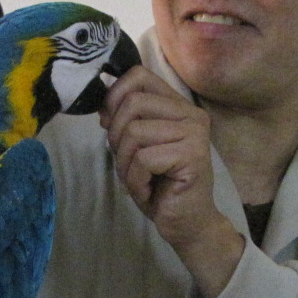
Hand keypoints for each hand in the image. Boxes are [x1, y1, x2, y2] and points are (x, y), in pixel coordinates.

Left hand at [101, 68, 244, 297]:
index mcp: (178, 105)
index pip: (138, 75)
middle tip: (127, 162)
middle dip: (116, 136)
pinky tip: (148, 190)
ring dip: (126, 163)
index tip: (109, 123)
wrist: (186, 223)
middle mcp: (191, 113)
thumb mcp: (137, 146)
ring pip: (135, 132)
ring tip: (140, 179)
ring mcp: (195, 133)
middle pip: (132, 103)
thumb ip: (126, 120)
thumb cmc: (160, 185)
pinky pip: (143, 158)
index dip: (114, 95)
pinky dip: (135, 179)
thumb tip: (102, 103)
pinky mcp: (193, 155)